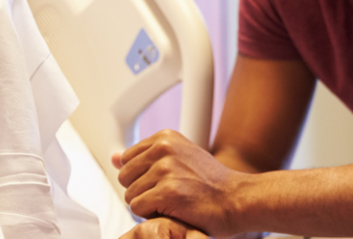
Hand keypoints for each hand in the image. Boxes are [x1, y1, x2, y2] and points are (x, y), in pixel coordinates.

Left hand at [114, 130, 248, 236]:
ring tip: (173, 202)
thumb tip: (114, 157)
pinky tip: (173, 210)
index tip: (163, 182)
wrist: (238, 200)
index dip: (142, 177)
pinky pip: (138, 208)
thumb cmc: (211, 184)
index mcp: (165, 138)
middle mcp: (164, 149)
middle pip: (124, 177)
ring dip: (148, 205)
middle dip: (142, 191)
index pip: (127, 160)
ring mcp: (165, 169)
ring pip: (130, 195)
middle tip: (168, 195)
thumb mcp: (179, 159)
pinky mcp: (167, 191)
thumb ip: (144, 158)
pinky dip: (152, 215)